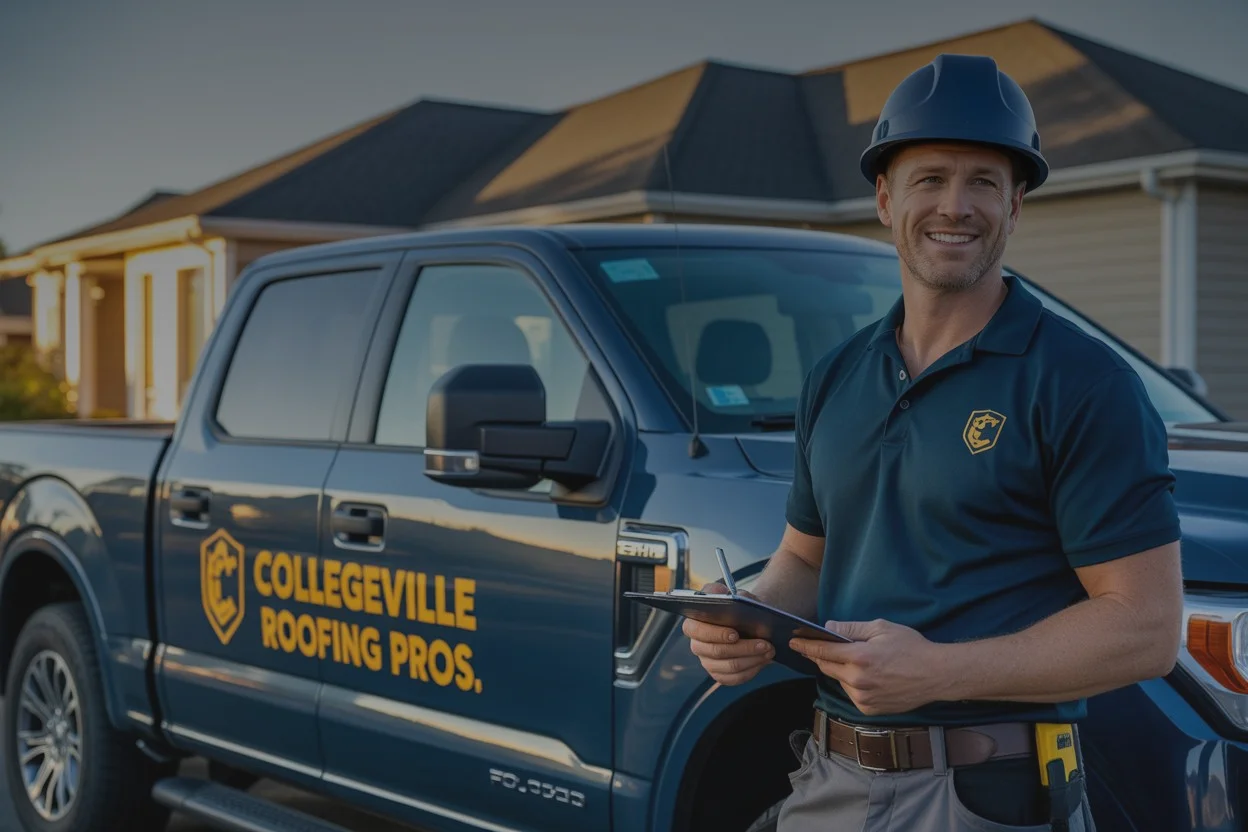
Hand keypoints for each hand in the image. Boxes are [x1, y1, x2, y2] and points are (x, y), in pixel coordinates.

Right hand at [682, 583, 774, 684]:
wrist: (750, 621)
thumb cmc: (738, 607)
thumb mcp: (731, 594)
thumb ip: (722, 591)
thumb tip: (720, 593)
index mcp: (693, 624)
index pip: (696, 631)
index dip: (716, 634)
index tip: (736, 634)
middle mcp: (697, 645)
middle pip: (716, 651)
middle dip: (743, 648)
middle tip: (765, 643)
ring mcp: (708, 663)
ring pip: (729, 667)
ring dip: (752, 659)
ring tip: (769, 650)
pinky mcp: (720, 675)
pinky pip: (735, 678)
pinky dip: (752, 670)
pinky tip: (764, 660)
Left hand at [789, 619, 948, 715]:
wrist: (936, 675)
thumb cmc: (911, 647)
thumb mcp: (881, 629)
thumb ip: (850, 629)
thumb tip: (827, 628)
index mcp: (860, 657)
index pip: (823, 651)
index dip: (805, 646)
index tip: (793, 642)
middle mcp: (858, 681)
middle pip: (826, 667)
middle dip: (820, 656)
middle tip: (815, 647)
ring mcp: (863, 698)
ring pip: (839, 681)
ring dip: (839, 670)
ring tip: (855, 660)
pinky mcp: (869, 709)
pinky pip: (851, 693)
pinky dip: (852, 683)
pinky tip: (866, 675)